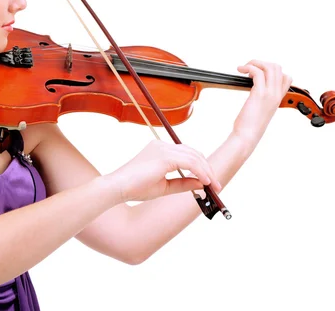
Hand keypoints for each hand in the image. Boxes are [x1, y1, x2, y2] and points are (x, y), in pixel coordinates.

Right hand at [107, 140, 221, 202]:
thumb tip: (203, 183)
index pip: (186, 154)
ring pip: (194, 156)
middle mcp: (162, 145)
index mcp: (159, 149)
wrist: (118, 188)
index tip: (210, 182)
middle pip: (193, 153)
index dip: (200, 167)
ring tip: (214, 186)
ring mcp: (163, 149)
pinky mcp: (165, 156)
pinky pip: (190, 162)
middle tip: (216, 185)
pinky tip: (206, 182)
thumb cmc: (135, 188)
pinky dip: (200, 172)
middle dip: (207, 169)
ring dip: (207, 171)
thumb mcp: (164, 186)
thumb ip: (183, 183)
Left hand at [234, 59, 291, 140]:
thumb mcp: (260, 110)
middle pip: (277, 68)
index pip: (286, 77)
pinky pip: (257, 72)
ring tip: (244, 68)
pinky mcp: (259, 94)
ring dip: (255, 63)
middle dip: (262, 63)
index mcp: (278, 98)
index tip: (258, 74)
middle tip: (249, 68)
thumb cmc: (249, 125)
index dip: (272, 71)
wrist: (247, 136)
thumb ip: (261, 100)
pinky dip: (248, 67)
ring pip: (270, 67)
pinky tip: (241, 70)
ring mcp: (269, 94)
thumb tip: (253, 89)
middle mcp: (276, 95)